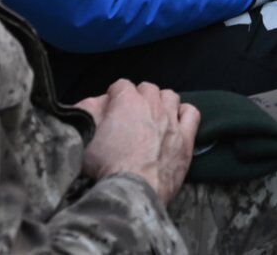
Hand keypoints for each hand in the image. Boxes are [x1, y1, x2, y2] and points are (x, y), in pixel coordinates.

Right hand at [76, 80, 199, 205]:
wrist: (132, 191)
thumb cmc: (104, 168)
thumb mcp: (85, 138)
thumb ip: (87, 113)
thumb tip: (94, 103)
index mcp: (127, 102)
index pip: (121, 85)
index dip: (115, 96)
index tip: (111, 107)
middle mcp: (152, 106)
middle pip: (147, 88)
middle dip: (138, 97)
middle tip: (130, 114)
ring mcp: (171, 121)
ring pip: (170, 96)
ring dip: (161, 103)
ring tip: (154, 117)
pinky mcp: (185, 139)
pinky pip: (191, 114)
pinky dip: (184, 114)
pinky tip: (176, 123)